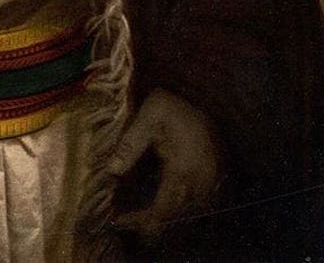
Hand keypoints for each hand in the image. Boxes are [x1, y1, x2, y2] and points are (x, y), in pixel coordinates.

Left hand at [109, 89, 220, 239]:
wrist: (207, 100)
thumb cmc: (175, 108)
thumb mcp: (149, 116)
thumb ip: (131, 143)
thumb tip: (112, 170)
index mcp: (183, 169)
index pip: (162, 209)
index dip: (141, 220)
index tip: (119, 221)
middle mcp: (199, 183)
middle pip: (172, 217)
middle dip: (148, 224)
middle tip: (123, 221)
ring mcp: (208, 185)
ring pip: (183, 214)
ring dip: (161, 218)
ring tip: (136, 217)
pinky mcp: (212, 183)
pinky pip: (193, 206)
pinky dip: (175, 210)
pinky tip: (158, 207)